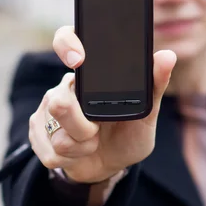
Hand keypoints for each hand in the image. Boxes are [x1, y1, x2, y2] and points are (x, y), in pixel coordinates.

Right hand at [29, 26, 176, 183]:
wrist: (110, 165)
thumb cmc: (128, 133)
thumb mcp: (147, 112)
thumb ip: (155, 85)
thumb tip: (167, 56)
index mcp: (87, 73)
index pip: (66, 41)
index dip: (67, 44)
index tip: (78, 60)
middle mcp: (63, 86)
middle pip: (59, 101)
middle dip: (83, 126)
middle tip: (98, 129)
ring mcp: (46, 110)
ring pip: (58, 133)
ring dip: (82, 145)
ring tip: (94, 141)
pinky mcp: (37, 134)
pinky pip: (51, 151)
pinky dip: (72, 158)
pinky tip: (80, 153)